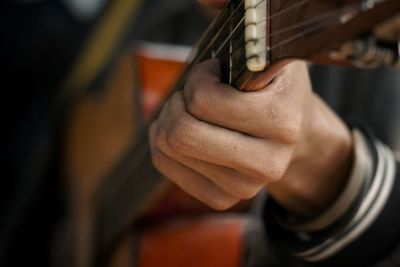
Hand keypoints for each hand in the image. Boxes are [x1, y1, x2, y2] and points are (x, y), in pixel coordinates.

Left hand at [149, 58, 351, 215]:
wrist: (293, 135)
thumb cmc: (273, 90)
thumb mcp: (268, 59)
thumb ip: (249, 51)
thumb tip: (216, 61)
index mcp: (282, 122)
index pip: (204, 100)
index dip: (199, 77)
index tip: (213, 71)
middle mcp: (267, 164)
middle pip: (182, 134)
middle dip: (176, 104)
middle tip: (190, 94)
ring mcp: (244, 188)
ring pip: (169, 149)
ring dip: (169, 119)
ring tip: (190, 111)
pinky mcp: (222, 200)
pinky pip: (165, 165)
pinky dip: (163, 141)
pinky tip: (184, 129)